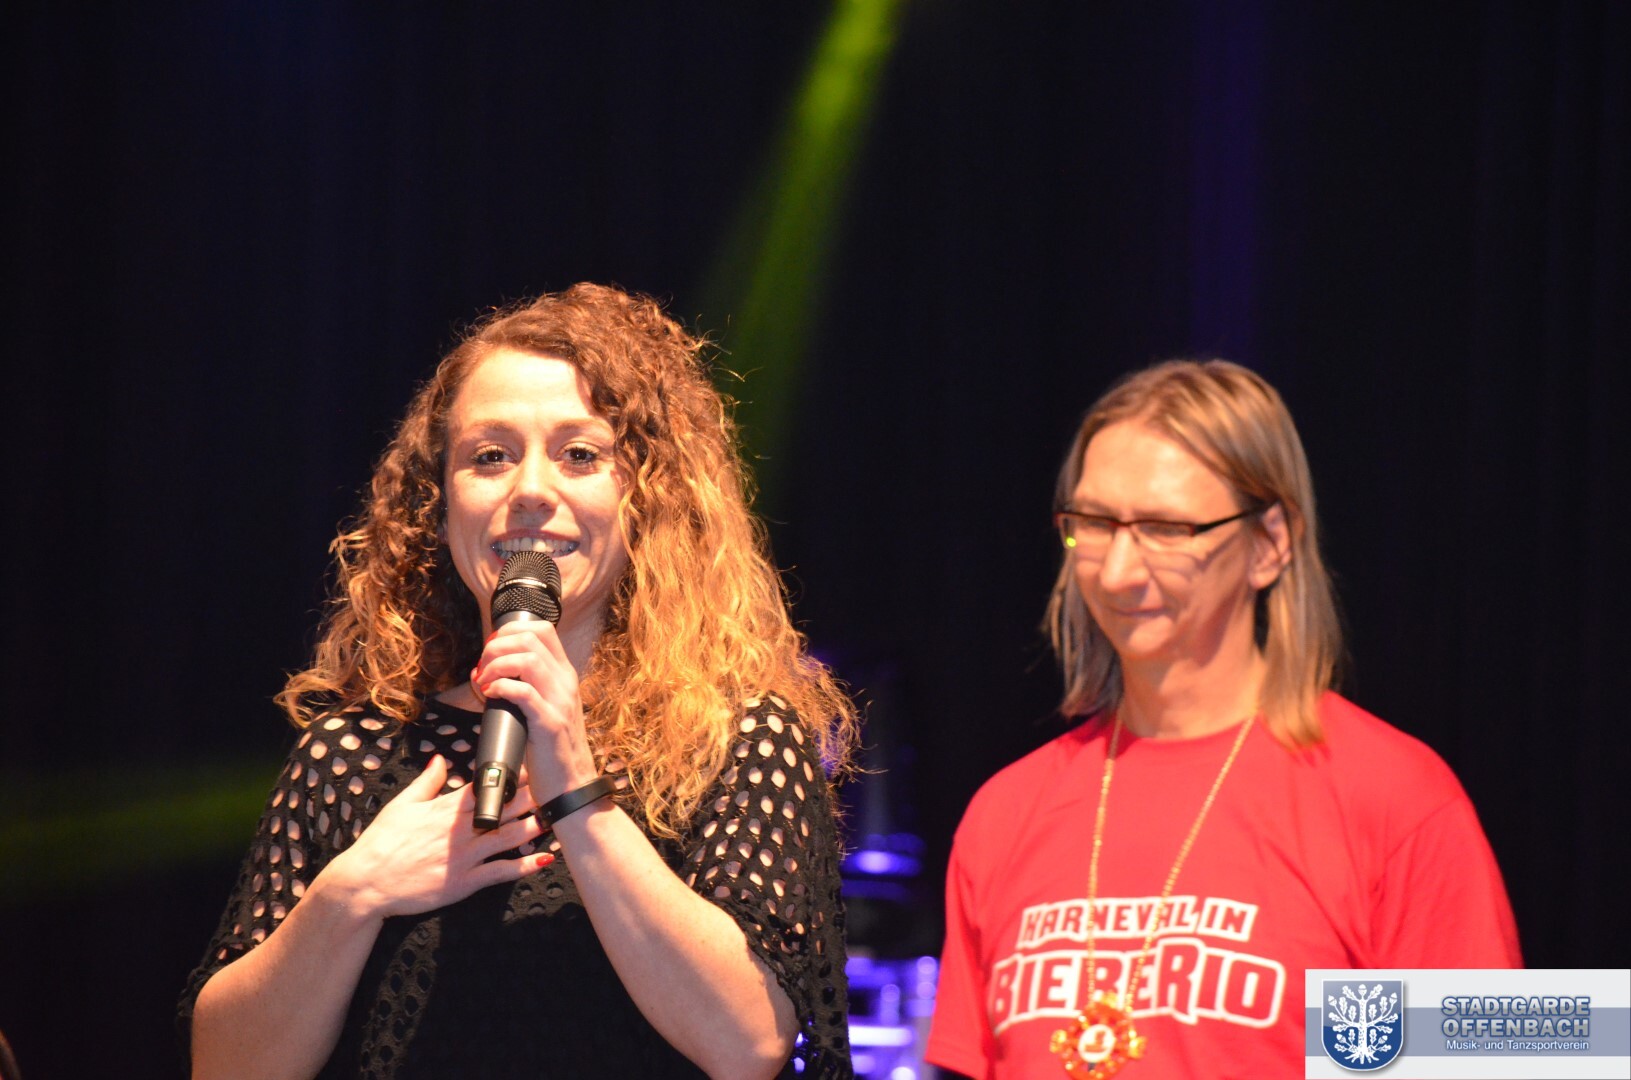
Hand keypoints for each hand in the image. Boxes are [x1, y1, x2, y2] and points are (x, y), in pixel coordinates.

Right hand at [322, 755, 551, 921]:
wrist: (366, 883)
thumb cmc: (381, 843)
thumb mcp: (401, 805)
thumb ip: (427, 782)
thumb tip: (441, 759)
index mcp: (445, 809)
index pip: (484, 786)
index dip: (510, 775)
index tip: (529, 764)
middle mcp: (460, 830)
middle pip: (503, 809)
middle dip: (530, 797)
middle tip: (554, 786)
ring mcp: (464, 857)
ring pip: (508, 838)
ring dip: (534, 827)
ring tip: (556, 817)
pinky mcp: (464, 882)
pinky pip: (500, 873)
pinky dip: (523, 866)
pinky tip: (543, 859)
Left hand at [473, 620, 600, 801]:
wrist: (572, 787)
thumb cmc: (551, 752)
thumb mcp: (545, 710)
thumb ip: (526, 689)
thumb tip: (487, 675)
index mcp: (564, 676)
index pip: (543, 630)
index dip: (511, 630)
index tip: (492, 648)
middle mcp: (565, 683)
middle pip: (531, 638)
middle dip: (498, 645)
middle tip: (483, 665)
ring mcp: (560, 701)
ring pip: (527, 659)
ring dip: (496, 665)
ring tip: (484, 681)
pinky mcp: (549, 723)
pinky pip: (523, 692)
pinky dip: (501, 687)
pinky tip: (490, 695)